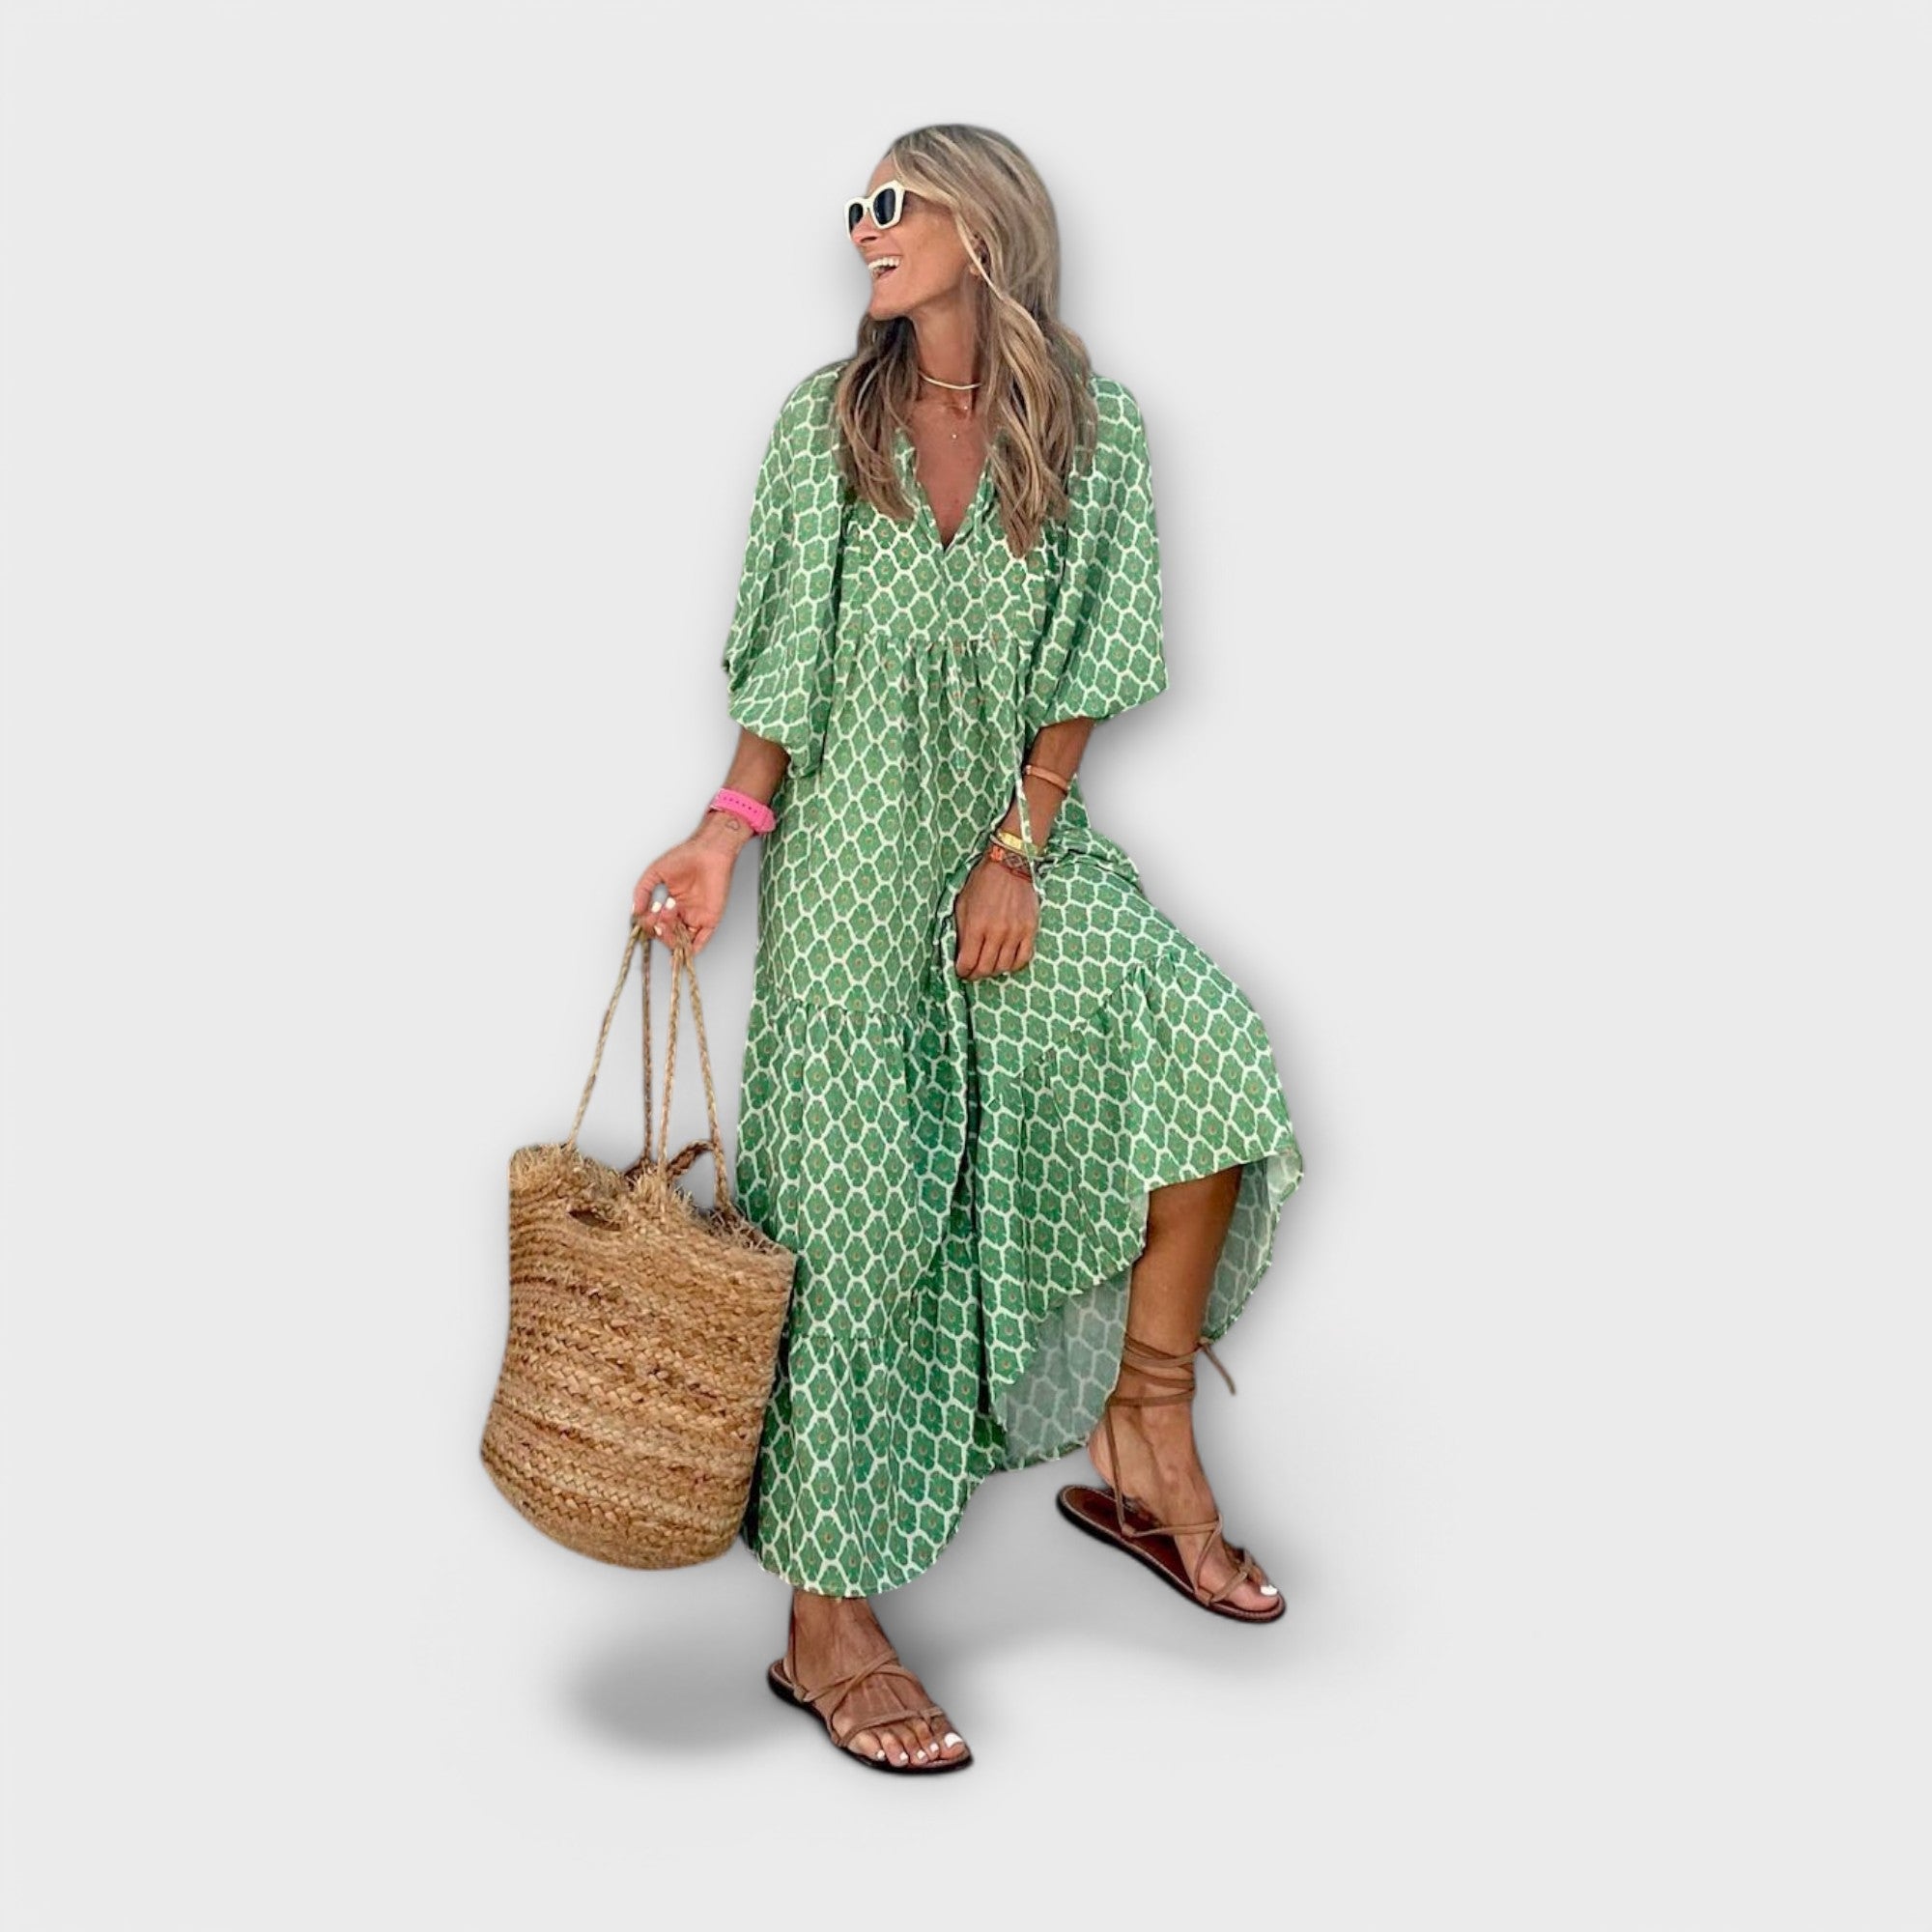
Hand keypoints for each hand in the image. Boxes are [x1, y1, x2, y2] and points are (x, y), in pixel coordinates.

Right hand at [631, 813, 748, 954]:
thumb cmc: (685, 857)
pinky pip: (701, 940)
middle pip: (667, 935)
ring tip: (666, 917)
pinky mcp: (710, 919)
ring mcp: (697, 917)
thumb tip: (635, 911)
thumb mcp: (655, 872)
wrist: (707, 851)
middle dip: (659, 929)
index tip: (648, 913)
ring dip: (670, 937)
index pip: (656, 923)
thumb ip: (642, 891)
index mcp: (672, 904)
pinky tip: (680, 950)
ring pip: (681, 940)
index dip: (650, 923)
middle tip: (657, 914)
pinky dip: (690, 949)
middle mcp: (684, 913)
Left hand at [952, 853, 1037, 979]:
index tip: (960, 971)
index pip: (967, 962)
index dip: (961, 971)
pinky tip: (1006, 962)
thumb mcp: (962, 904)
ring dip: (993, 971)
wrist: (1009, 865)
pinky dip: (1013, 966)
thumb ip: (961, 931)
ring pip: (1004, 967)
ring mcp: (1015, 932)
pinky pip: (1023, 958)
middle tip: (972, 973)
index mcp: (976, 925)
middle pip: (985, 969)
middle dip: (975, 975)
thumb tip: (959, 953)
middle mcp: (997, 932)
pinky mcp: (1030, 929)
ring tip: (988, 966)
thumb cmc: (982, 883)